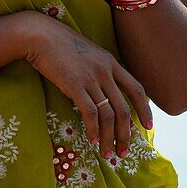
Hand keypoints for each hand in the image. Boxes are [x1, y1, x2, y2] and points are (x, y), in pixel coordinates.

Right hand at [22, 12, 153, 158]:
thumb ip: (98, 68)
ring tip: (108, 153)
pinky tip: (93, 141)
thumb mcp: (87, 52)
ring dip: (110, 138)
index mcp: (111, 62)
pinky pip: (90, 113)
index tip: (148, 127)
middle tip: (124, 152)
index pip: (137, 89)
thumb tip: (101, 90)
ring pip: (109, 115)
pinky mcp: (75, 85)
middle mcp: (105, 71)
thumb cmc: (58, 43)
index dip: (144, 110)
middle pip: (124, 109)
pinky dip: (94, 130)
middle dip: (126, 134)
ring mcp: (91, 78)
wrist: (39, 34)